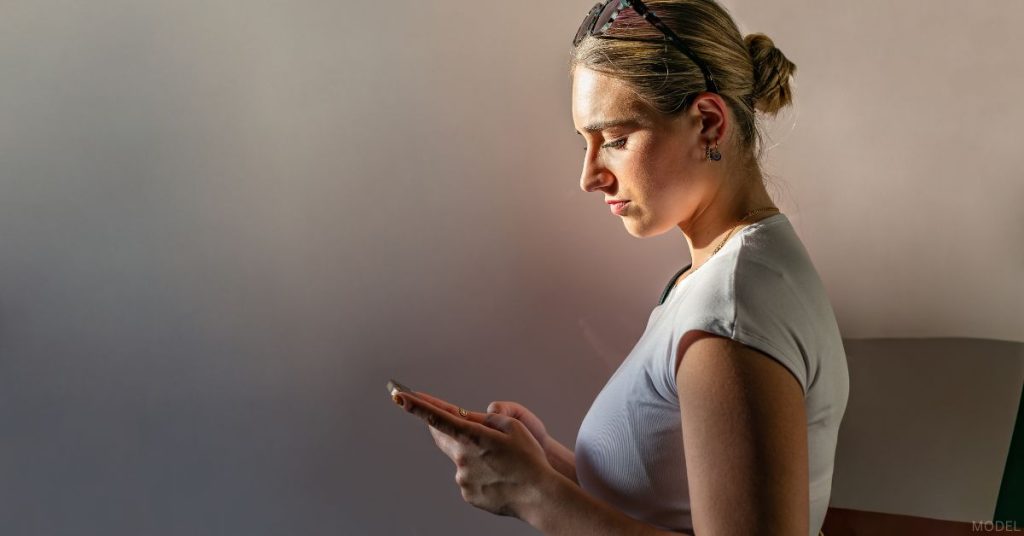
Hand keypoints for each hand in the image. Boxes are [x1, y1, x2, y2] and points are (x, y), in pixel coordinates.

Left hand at [392, 390, 554, 518]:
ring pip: (460, 459)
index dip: (416, 405)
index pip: (436, 417)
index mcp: (472, 436)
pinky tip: (499, 477)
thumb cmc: (529, 458)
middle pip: (443, 437)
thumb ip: (490, 419)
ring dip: (473, 456)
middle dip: (445, 428)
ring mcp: (463, 478)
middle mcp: (462, 457)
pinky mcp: (468, 494)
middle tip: (459, 425)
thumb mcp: (514, 426)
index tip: (399, 396)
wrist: (539, 495)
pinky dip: (480, 474)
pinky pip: (469, 478)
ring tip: (501, 463)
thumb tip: (474, 423)